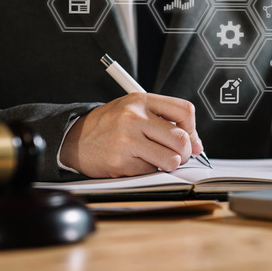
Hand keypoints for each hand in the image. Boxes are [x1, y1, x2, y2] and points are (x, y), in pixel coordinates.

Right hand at [60, 92, 203, 177]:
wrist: (74, 139)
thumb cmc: (110, 126)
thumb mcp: (134, 111)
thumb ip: (165, 121)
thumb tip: (197, 145)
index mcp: (141, 100)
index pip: (185, 111)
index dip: (193, 129)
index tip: (190, 139)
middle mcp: (135, 117)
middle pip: (181, 138)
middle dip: (185, 152)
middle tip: (177, 155)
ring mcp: (127, 139)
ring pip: (171, 159)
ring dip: (169, 164)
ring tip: (157, 159)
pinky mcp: (121, 161)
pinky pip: (151, 170)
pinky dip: (148, 170)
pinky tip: (134, 162)